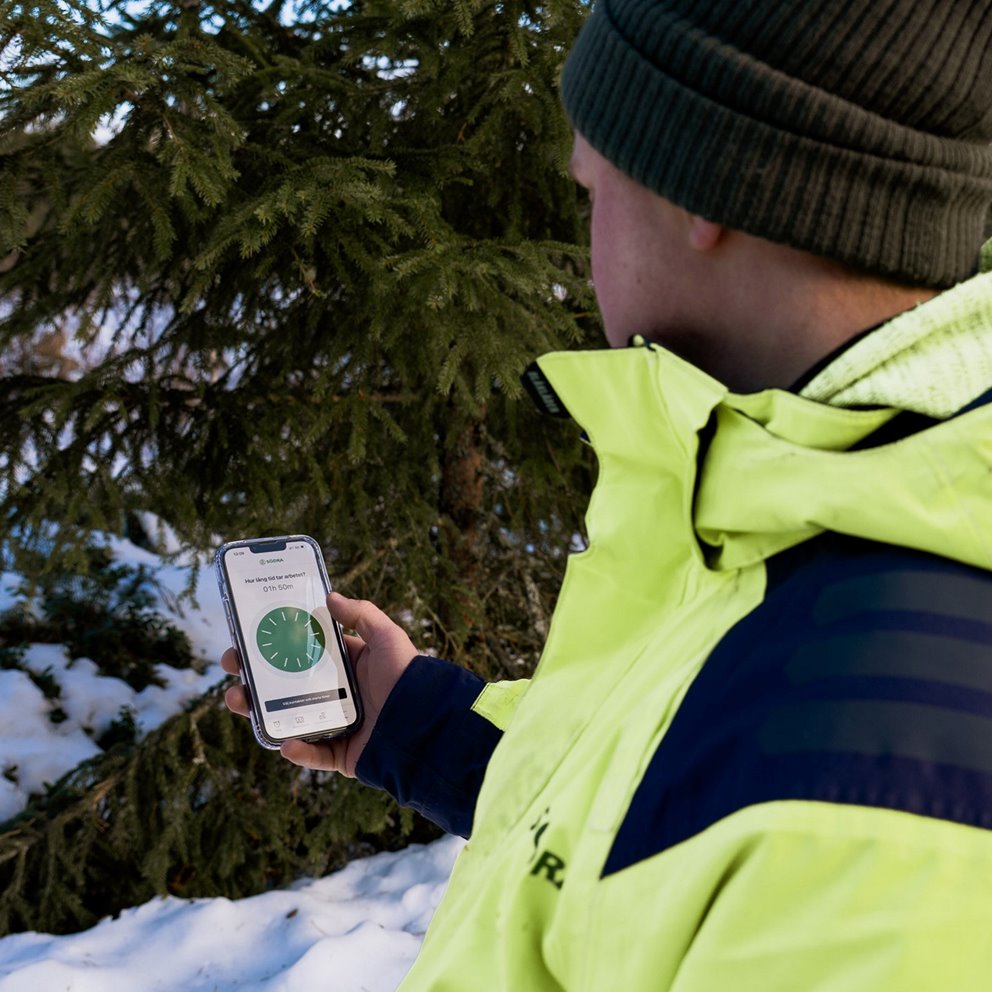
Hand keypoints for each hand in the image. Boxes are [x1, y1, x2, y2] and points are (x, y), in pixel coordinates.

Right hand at [221, 591, 416, 776]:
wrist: (427, 721)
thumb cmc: (407, 676)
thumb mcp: (387, 636)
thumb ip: (361, 614)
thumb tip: (329, 595)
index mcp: (346, 667)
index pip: (301, 654)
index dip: (273, 647)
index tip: (246, 637)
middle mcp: (337, 695)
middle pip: (285, 686)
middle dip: (254, 677)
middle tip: (233, 667)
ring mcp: (336, 725)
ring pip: (288, 719)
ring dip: (259, 712)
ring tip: (237, 699)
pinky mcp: (342, 754)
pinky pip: (313, 754)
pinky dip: (297, 751)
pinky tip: (285, 742)